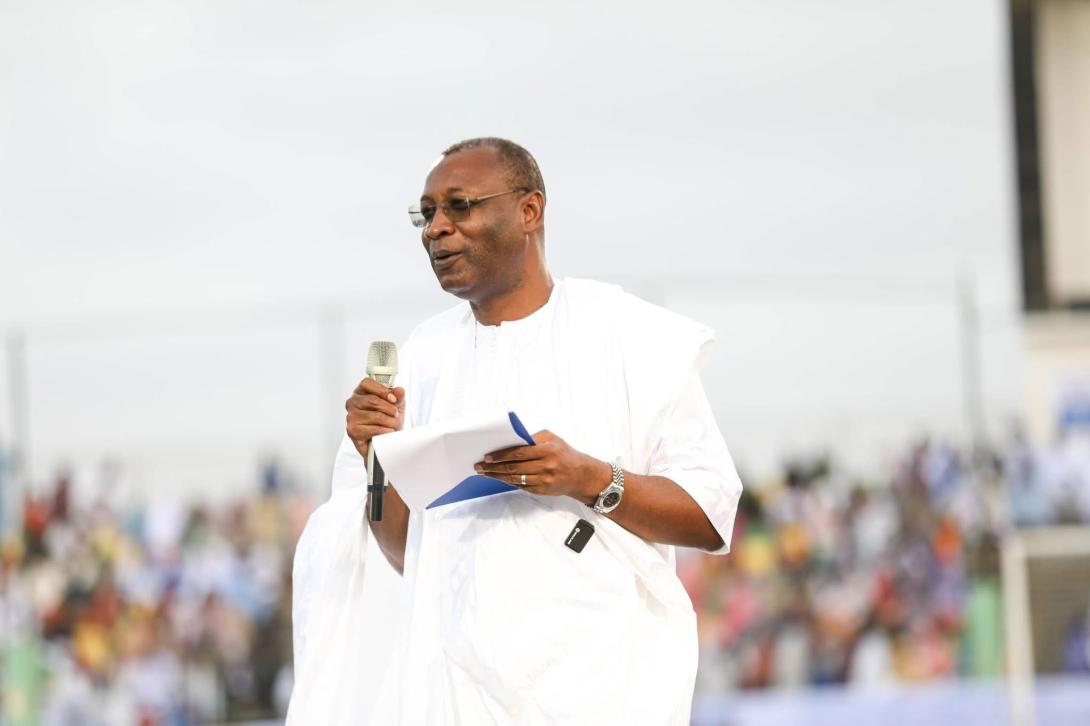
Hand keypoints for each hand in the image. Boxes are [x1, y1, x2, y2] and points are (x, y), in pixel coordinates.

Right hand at [345, 379, 404, 458]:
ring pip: (376, 416)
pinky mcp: (352, 431)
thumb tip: (399, 390)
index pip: (366, 383)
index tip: (393, 399)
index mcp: (360, 392)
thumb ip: (398, 396)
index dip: (382, 390)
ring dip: (391, 422)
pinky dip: (385, 431)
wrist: (382, 440)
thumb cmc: (387, 420)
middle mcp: (352, 403)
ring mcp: (351, 417)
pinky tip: (388, 432)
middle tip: (396, 415)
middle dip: (390, 409)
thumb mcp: (396, 405)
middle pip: (372, 400)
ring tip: (394, 425)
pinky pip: (374, 429)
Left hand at [474, 430, 610, 504]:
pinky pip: (522, 486)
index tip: (487, 456)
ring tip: (485, 473)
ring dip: (497, 477)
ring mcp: (544, 480)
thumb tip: (511, 442)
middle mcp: (546, 466)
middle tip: (480, 466)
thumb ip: (533, 438)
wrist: (581, 475)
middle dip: (494, 467)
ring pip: (515, 479)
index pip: (519, 453)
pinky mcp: (543, 490)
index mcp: (547, 450)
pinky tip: (499, 479)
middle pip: (514, 467)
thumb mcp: (552, 439)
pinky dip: (509, 482)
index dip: (501, 455)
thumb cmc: (564, 453)